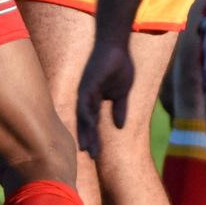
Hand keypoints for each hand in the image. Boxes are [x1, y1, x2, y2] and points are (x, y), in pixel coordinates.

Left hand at [75, 36, 136, 157]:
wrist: (117, 47)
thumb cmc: (118, 66)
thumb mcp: (121, 93)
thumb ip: (119, 109)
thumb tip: (119, 126)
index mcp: (94, 100)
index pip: (92, 122)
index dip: (93, 137)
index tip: (95, 154)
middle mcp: (86, 97)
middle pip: (86, 122)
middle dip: (88, 139)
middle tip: (91, 156)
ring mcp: (86, 90)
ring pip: (83, 115)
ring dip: (85, 131)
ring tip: (87, 147)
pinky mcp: (88, 83)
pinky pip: (86, 101)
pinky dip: (87, 114)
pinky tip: (90, 125)